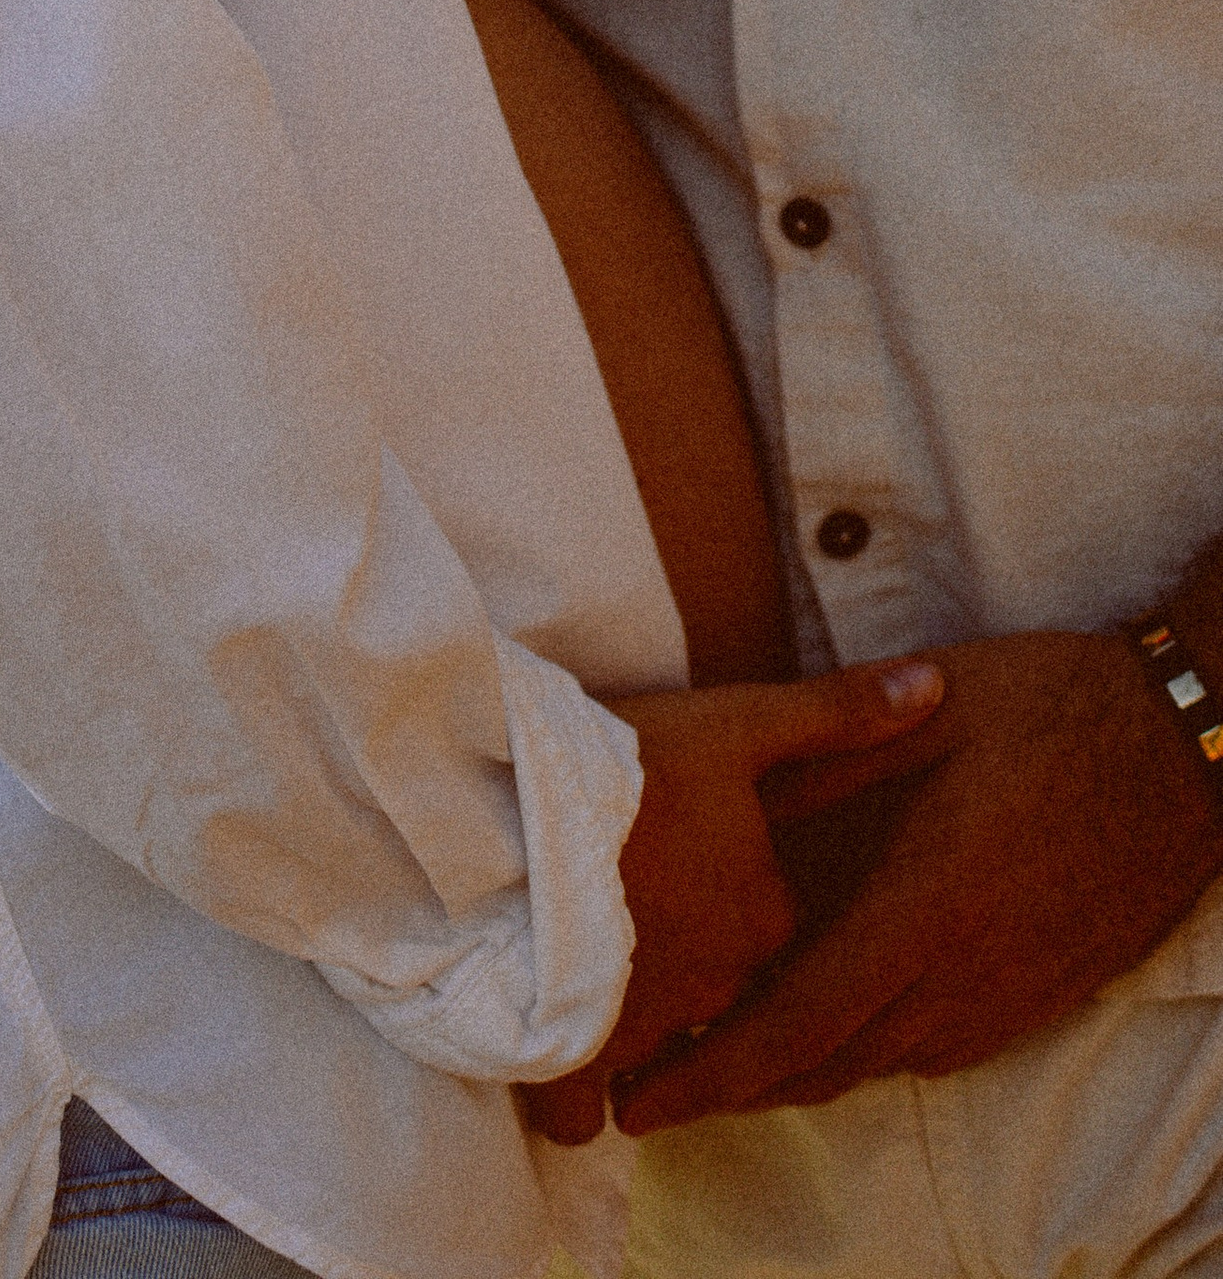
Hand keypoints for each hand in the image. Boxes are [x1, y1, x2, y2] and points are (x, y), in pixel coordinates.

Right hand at [522, 659, 951, 1147]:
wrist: (517, 814)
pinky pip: (588, 1113)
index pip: (773, 935)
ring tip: (588, 987)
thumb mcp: (736, 722)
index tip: (689, 882)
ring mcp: (648, 1028)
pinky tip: (554, 1063)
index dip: (729, 907)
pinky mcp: (575, 1057)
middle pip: (718, 1001)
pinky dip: (573, 1099)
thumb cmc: (629, 762)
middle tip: (636, 931)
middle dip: (685, 983)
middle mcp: (722, 987)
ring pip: (654, 1057)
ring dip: (628, 1033)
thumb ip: (838, 714)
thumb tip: (938, 685)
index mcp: (764, 916)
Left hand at [615, 630, 1222, 1133]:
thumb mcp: (925, 710)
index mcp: (922, 908)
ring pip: (875, 1065)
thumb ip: (826, 758)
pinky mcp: (1034, 996)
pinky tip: (823, 1024)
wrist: (1181, 747)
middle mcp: (962, 976)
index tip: (638, 1097)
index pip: (798, 1023)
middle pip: (825, 1066)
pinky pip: (928, 1050)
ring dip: (793, 1072)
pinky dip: (859, 1052)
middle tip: (645, 1088)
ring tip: (712, 1061)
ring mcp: (1004, 995)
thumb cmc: (1049, 709)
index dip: (711, 1072)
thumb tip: (731, 795)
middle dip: (730, 1089)